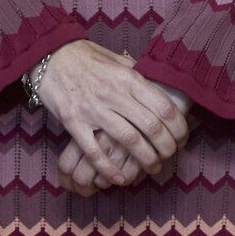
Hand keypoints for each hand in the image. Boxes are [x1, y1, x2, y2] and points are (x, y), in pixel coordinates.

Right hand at [36, 41, 190, 186]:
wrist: (51, 57)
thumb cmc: (89, 58)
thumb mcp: (119, 61)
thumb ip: (139, 75)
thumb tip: (161, 87)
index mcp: (130, 78)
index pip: (163, 107)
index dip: (178, 126)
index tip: (183, 137)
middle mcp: (115, 94)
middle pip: (151, 126)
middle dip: (166, 146)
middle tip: (172, 155)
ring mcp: (93, 109)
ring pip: (128, 140)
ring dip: (145, 159)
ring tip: (154, 168)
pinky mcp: (73, 122)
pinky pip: (94, 151)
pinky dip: (109, 168)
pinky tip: (121, 179)